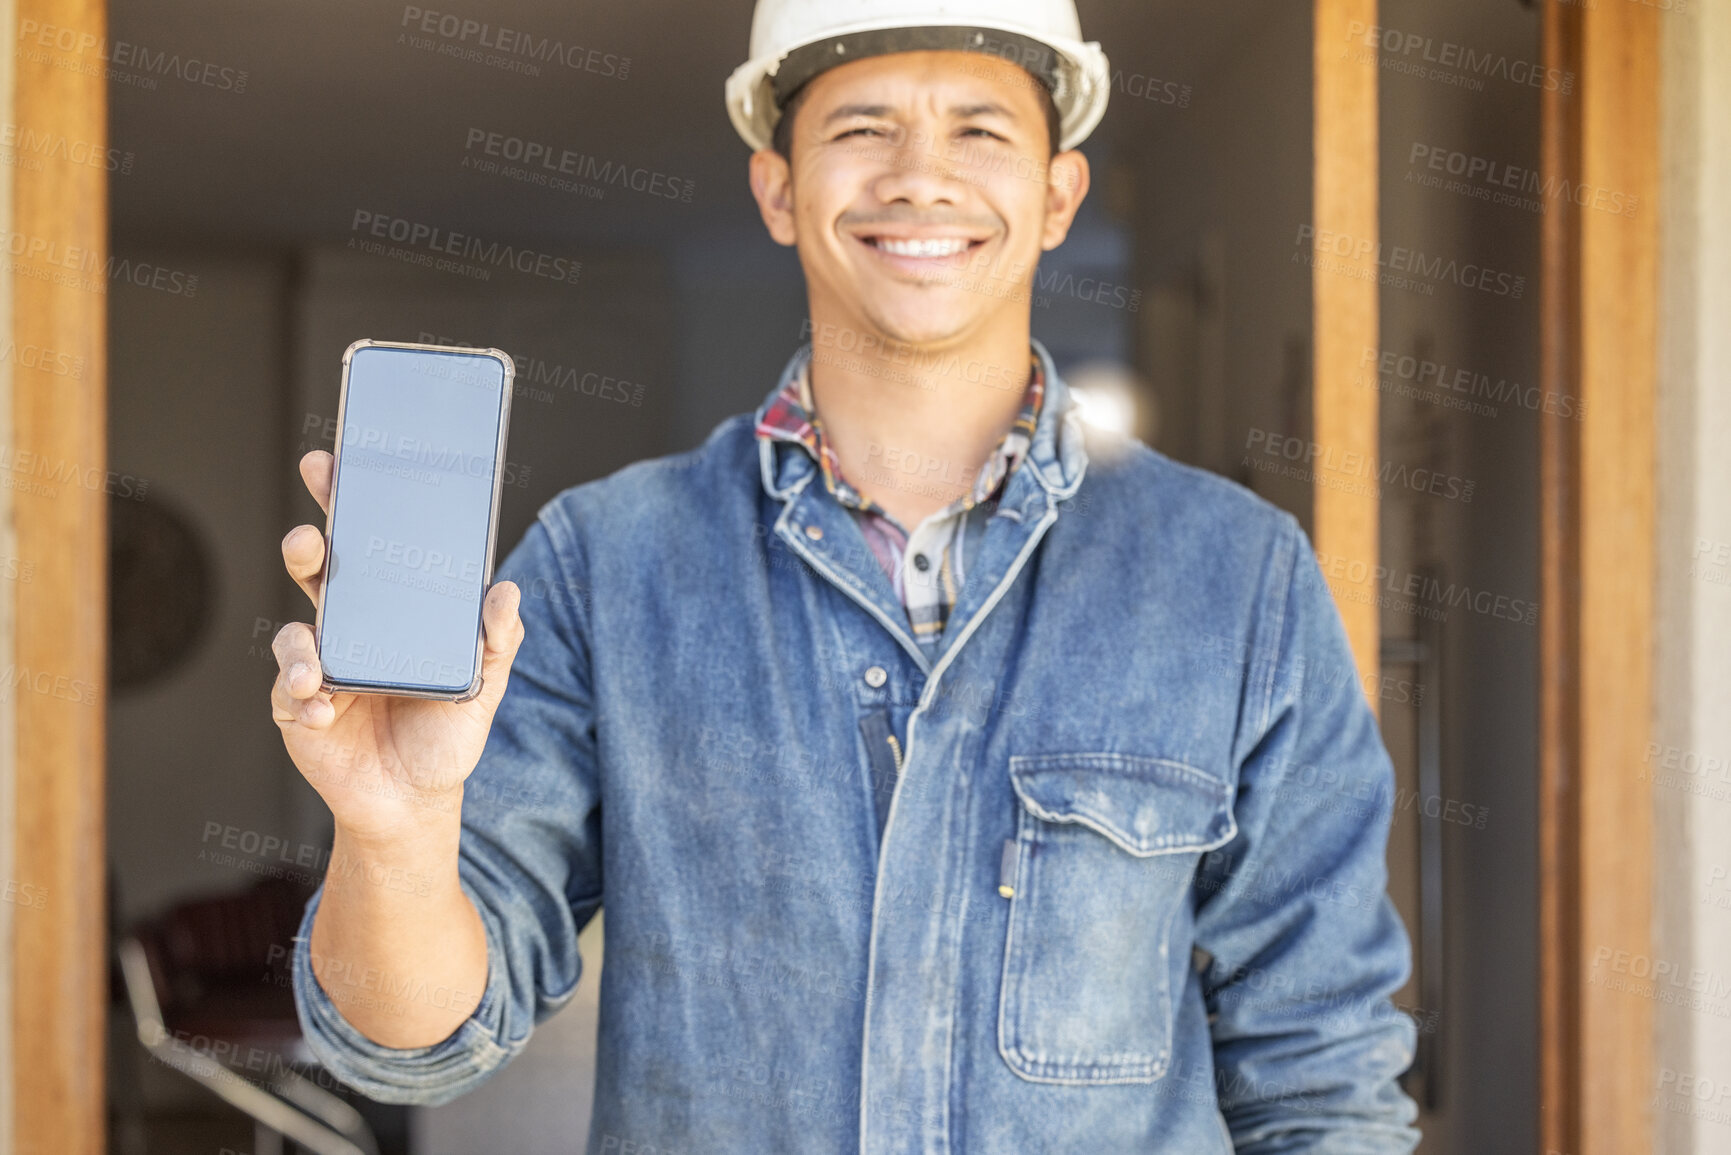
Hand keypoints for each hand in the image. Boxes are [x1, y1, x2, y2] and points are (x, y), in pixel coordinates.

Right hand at [271, 450, 524, 844]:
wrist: (414, 801)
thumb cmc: (444, 736)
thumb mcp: (483, 689)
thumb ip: (498, 643)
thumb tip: (507, 592)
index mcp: (390, 611)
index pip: (367, 545)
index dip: (347, 504)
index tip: (334, 465)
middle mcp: (348, 628)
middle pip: (317, 572)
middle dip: (307, 546)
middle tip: (310, 540)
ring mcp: (318, 665)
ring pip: (294, 633)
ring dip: (300, 644)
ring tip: (317, 669)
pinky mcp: (296, 707)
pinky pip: (288, 691)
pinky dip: (301, 696)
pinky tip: (321, 708)